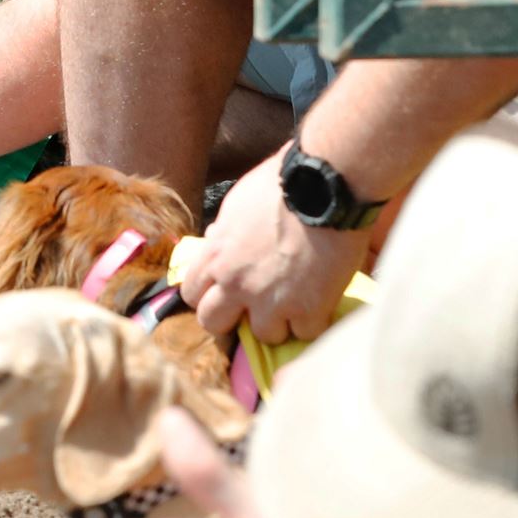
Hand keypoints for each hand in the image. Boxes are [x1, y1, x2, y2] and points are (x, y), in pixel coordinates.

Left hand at [182, 150, 370, 343]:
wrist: (326, 185)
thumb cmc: (282, 182)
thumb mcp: (237, 203)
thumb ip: (225, 232)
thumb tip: (218, 238)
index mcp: (216, 255)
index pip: (191, 294)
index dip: (208, 295)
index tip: (225, 291)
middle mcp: (236, 283)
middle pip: (213, 323)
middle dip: (232, 318)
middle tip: (253, 307)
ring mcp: (271, 301)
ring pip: (264, 335)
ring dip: (279, 322)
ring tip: (295, 301)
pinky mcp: (308, 310)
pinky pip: (306, 334)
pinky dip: (314, 321)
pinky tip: (321, 302)